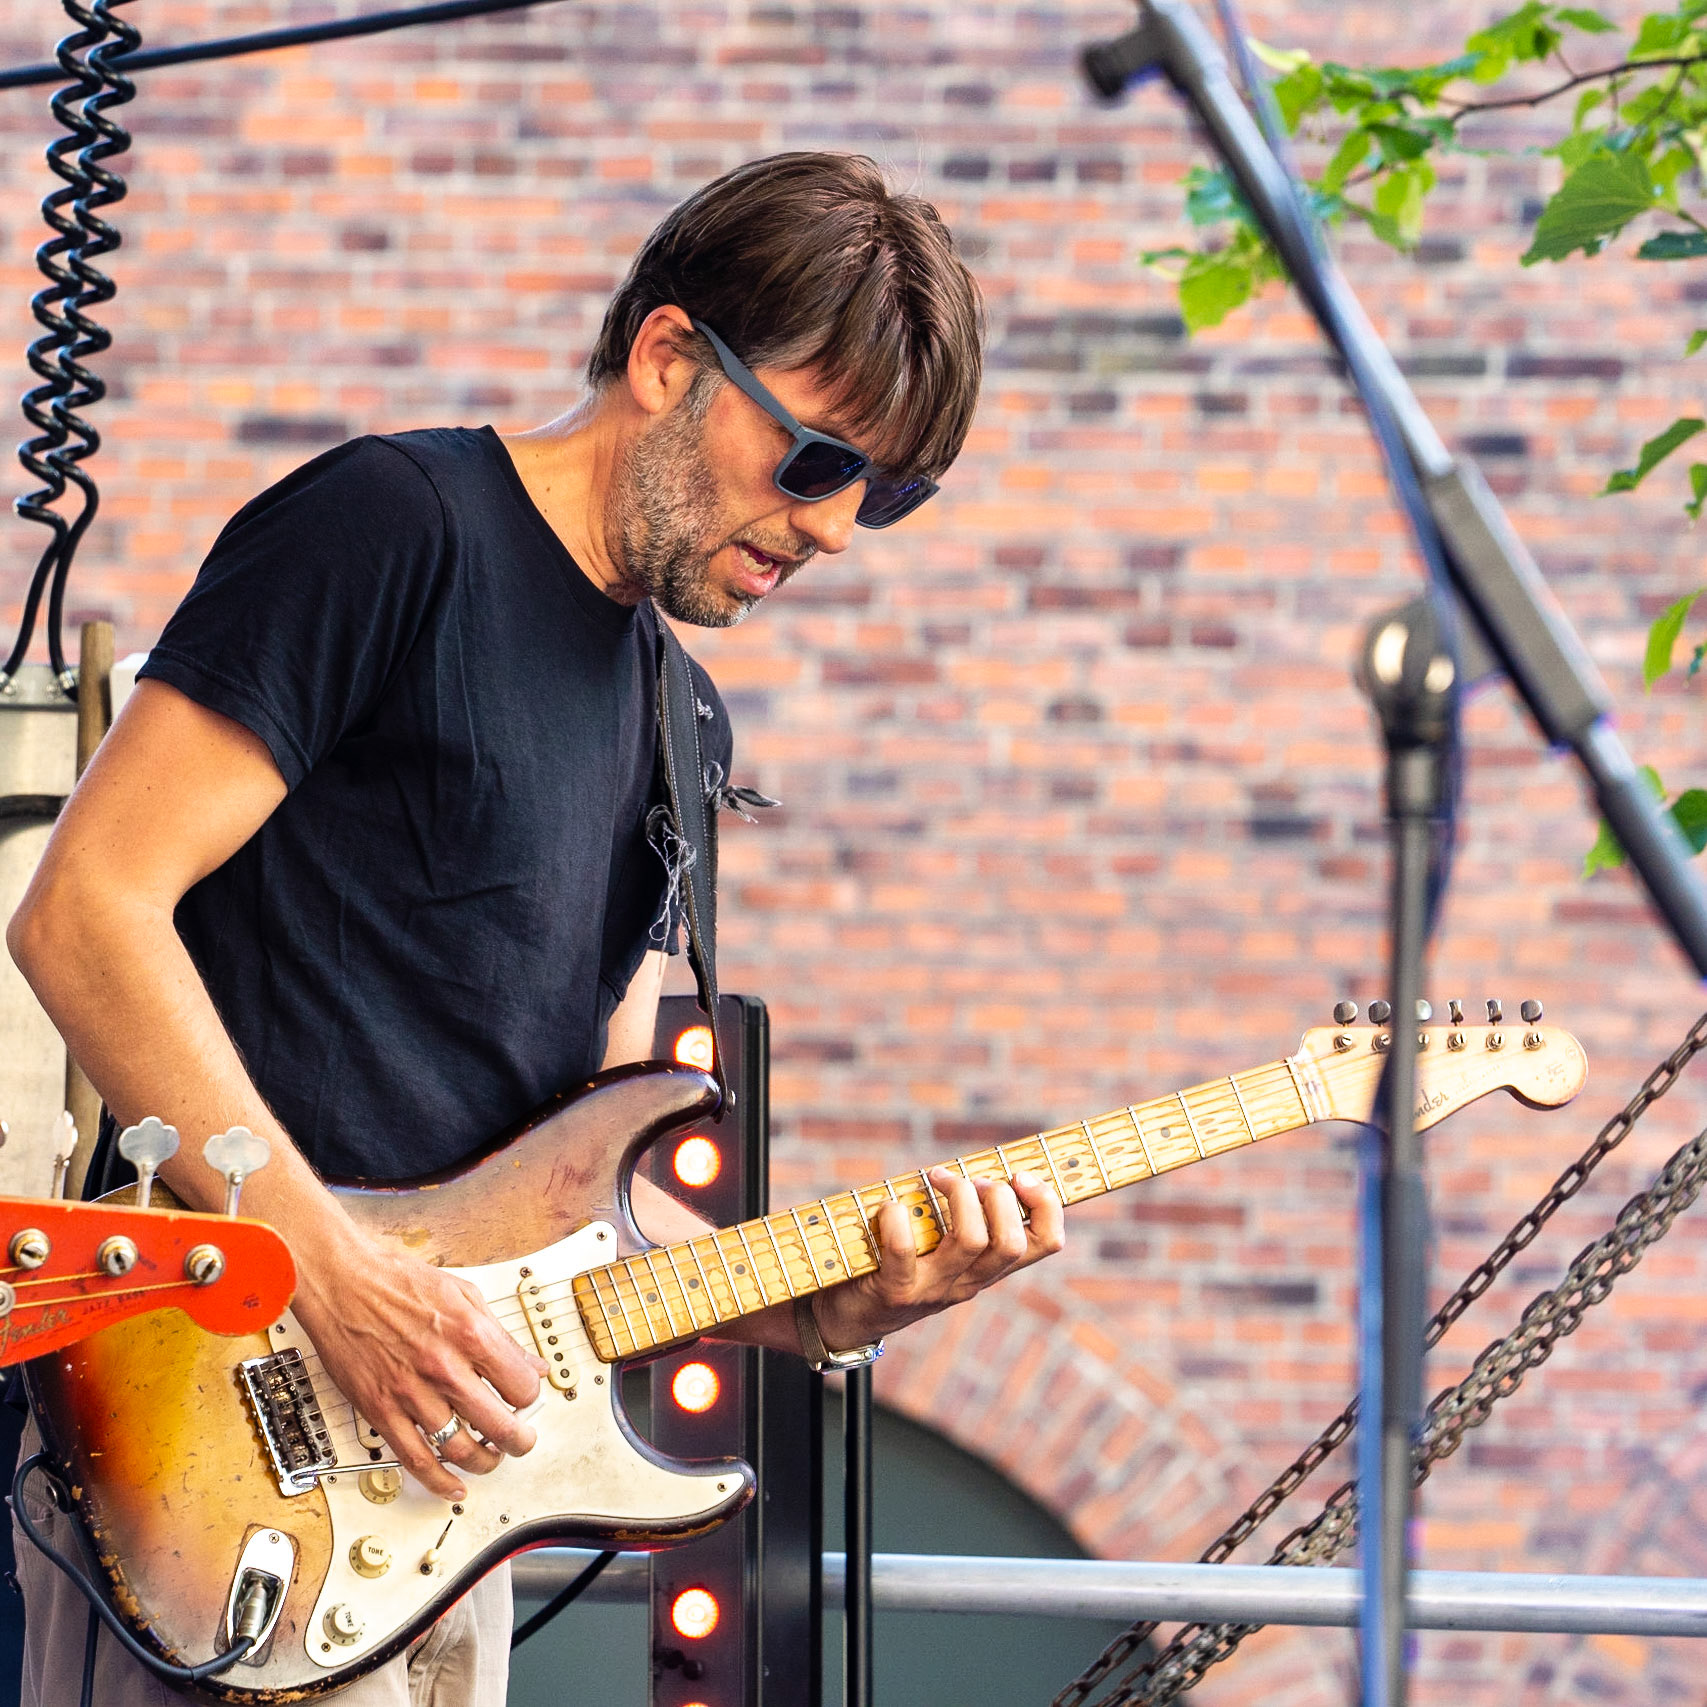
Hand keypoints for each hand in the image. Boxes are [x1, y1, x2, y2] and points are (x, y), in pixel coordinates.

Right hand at [292, 1229, 546, 1500]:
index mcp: (471, 1334)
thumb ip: (501, 1335)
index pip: (520, 1386)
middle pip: (498, 1425)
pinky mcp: (381, 1410)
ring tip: (492, 1459)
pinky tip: (454, 1485)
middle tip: (522, 1441)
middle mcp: (443, 1367)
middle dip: (518, 1440)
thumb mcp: (465, 1294)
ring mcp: (411, 1393)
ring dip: (484, 1461)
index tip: (527, 1399)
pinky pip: (415, 1459)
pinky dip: (439, 1481)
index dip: (530, 1397)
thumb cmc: (398, 1280)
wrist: (342, 1281)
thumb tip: (532, 1364)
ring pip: (460, 1449)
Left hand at [810, 1167, 1063, 1353]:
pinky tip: (889, 1207)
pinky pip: (905, 1248)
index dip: (1045, 1204)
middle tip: (972, 1180)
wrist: (849, 1319)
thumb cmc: (897, 1264)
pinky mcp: (897, 1291)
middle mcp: (969, 1282)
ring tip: (936, 1179)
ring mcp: (934, 1289)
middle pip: (1012, 1242)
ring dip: (957, 1196)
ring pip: (971, 1241)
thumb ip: (962, 1216)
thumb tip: (975, 1164)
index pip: (1045, 1243)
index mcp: (988, 1268)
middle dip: (997, 1197)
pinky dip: (897, 1216)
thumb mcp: (942, 1247)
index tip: (1021, 1176)